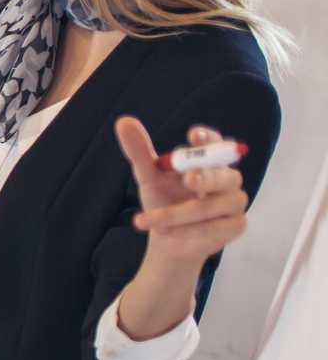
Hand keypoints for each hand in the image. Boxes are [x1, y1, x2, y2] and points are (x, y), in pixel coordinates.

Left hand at [118, 119, 249, 271]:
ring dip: (175, 214)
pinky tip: (165, 233)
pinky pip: (214, 228)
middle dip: (205, 177)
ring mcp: (235, 203)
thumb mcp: (149, 176)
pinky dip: (186, 230)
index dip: (209, 140)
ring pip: (210, 206)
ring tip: (144, 221)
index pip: (216, 145)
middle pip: (223, 174)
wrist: (167, 238)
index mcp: (209, 161)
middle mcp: (227, 179)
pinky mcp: (236, 226)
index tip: (194, 136)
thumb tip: (123, 121)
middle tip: (189, 178)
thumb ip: (139, 152)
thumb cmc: (163, 200)